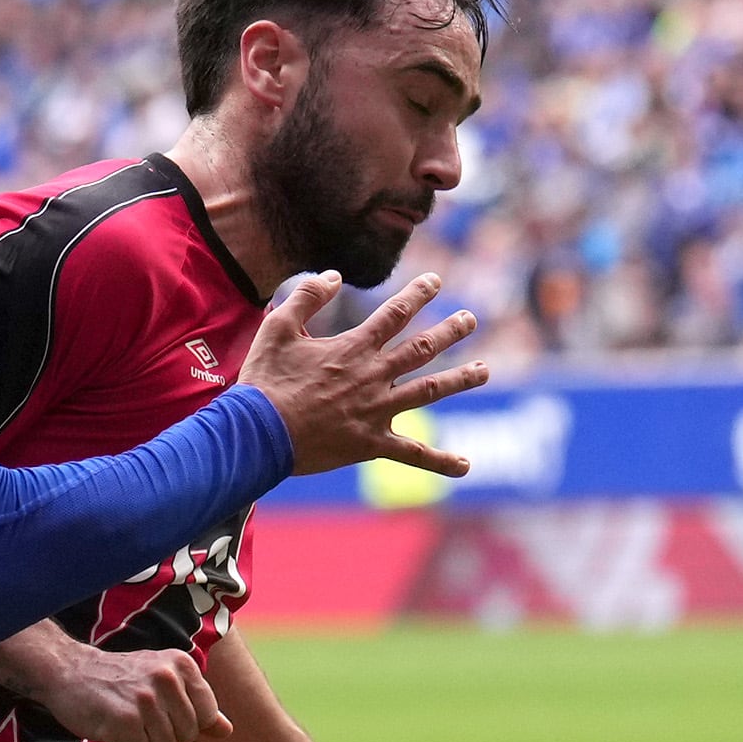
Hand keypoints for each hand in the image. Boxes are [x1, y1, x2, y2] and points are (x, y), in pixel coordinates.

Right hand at [15, 636, 223, 741]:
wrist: (69, 671)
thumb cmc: (120, 679)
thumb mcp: (164, 681)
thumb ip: (198, 705)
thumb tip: (228, 730)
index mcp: (182, 665)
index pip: (205, 717)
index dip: (184, 723)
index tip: (161, 710)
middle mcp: (167, 678)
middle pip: (186, 737)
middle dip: (163, 735)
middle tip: (138, 716)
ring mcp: (145, 700)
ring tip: (125, 721)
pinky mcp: (123, 721)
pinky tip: (113, 729)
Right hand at [242, 271, 487, 476]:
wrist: (259, 433)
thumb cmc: (265, 382)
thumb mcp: (277, 328)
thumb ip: (306, 298)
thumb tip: (333, 276)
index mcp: (354, 349)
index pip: (395, 314)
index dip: (418, 294)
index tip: (437, 281)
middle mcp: (374, 376)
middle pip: (422, 348)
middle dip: (449, 331)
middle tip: (470, 319)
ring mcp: (377, 411)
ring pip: (429, 391)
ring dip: (459, 380)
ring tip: (483, 372)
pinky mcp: (372, 445)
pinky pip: (413, 455)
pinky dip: (439, 461)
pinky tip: (465, 465)